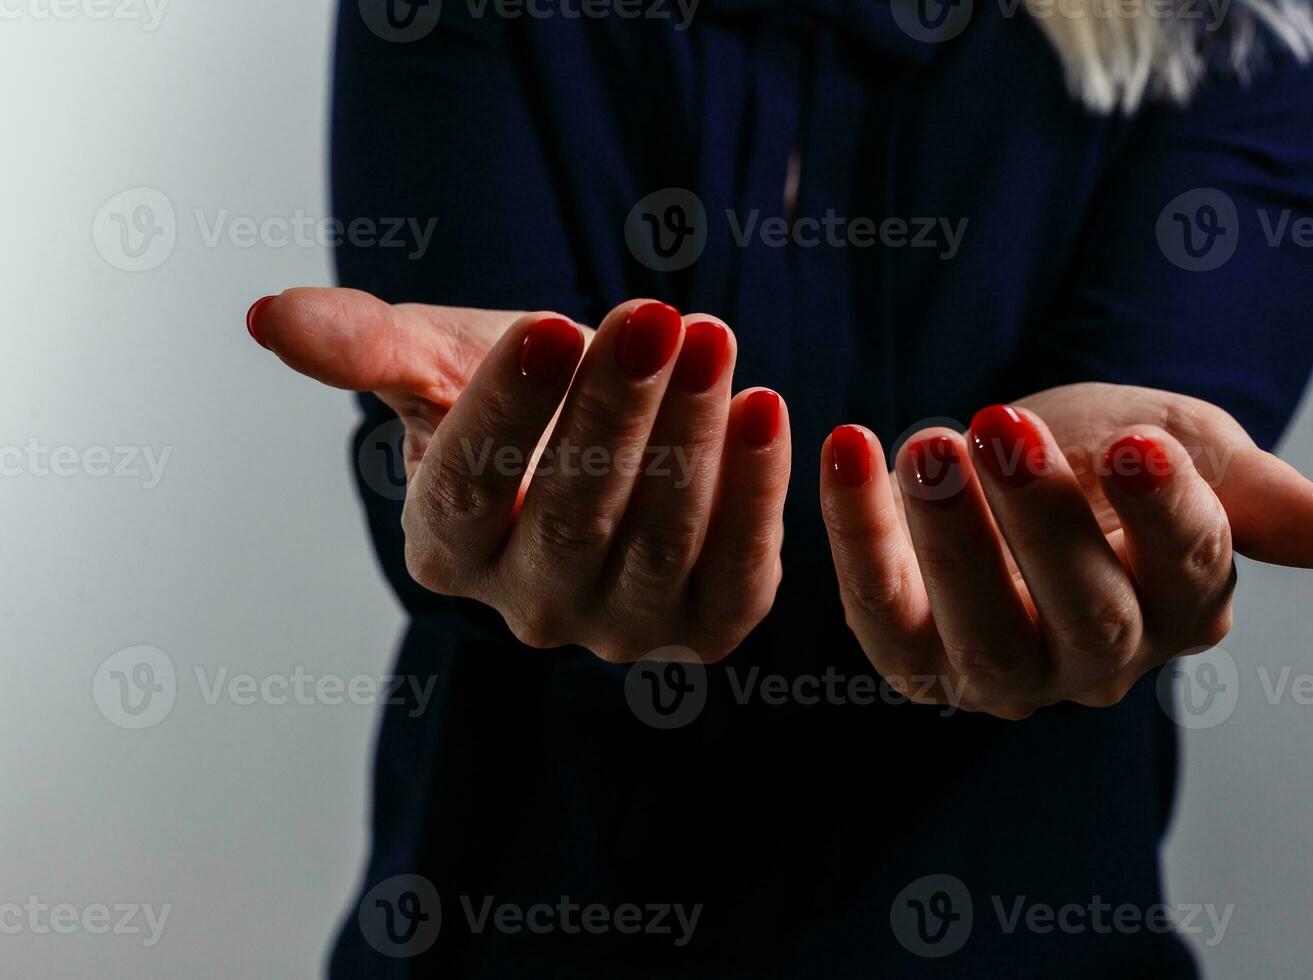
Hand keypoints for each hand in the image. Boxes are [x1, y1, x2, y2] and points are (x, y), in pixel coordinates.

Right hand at [250, 288, 790, 662]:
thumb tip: (264, 315)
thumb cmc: (520, 393)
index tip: (551, 322)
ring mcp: (622, 629)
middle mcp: (530, 609)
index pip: (467, 488)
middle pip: (571, 513)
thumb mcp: (440, 363)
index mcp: (447, 550)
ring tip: (713, 339)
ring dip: (691, 437)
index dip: (509, 410)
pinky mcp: (707, 626)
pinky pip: (735, 564)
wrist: (617, 431)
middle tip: (652, 316)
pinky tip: (765, 407)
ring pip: (658, 537)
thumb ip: (365, 347)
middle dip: (615, 411)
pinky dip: (756, 491)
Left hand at [819, 382, 1312, 717]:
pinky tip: (849, 450)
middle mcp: (1100, 660)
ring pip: (983, 631)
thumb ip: (1255, 493)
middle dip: (1046, 522)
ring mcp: (1003, 671)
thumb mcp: (1182, 443)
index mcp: (1183, 606)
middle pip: (1090, 613)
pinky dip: (859, 533)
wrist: (1005, 452)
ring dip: (951, 538)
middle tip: (1000, 428)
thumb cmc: (1100, 451)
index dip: (1167, 513)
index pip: (1191, 572)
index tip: (1135, 444)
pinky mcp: (913, 658)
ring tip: (926, 444)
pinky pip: (881, 609)